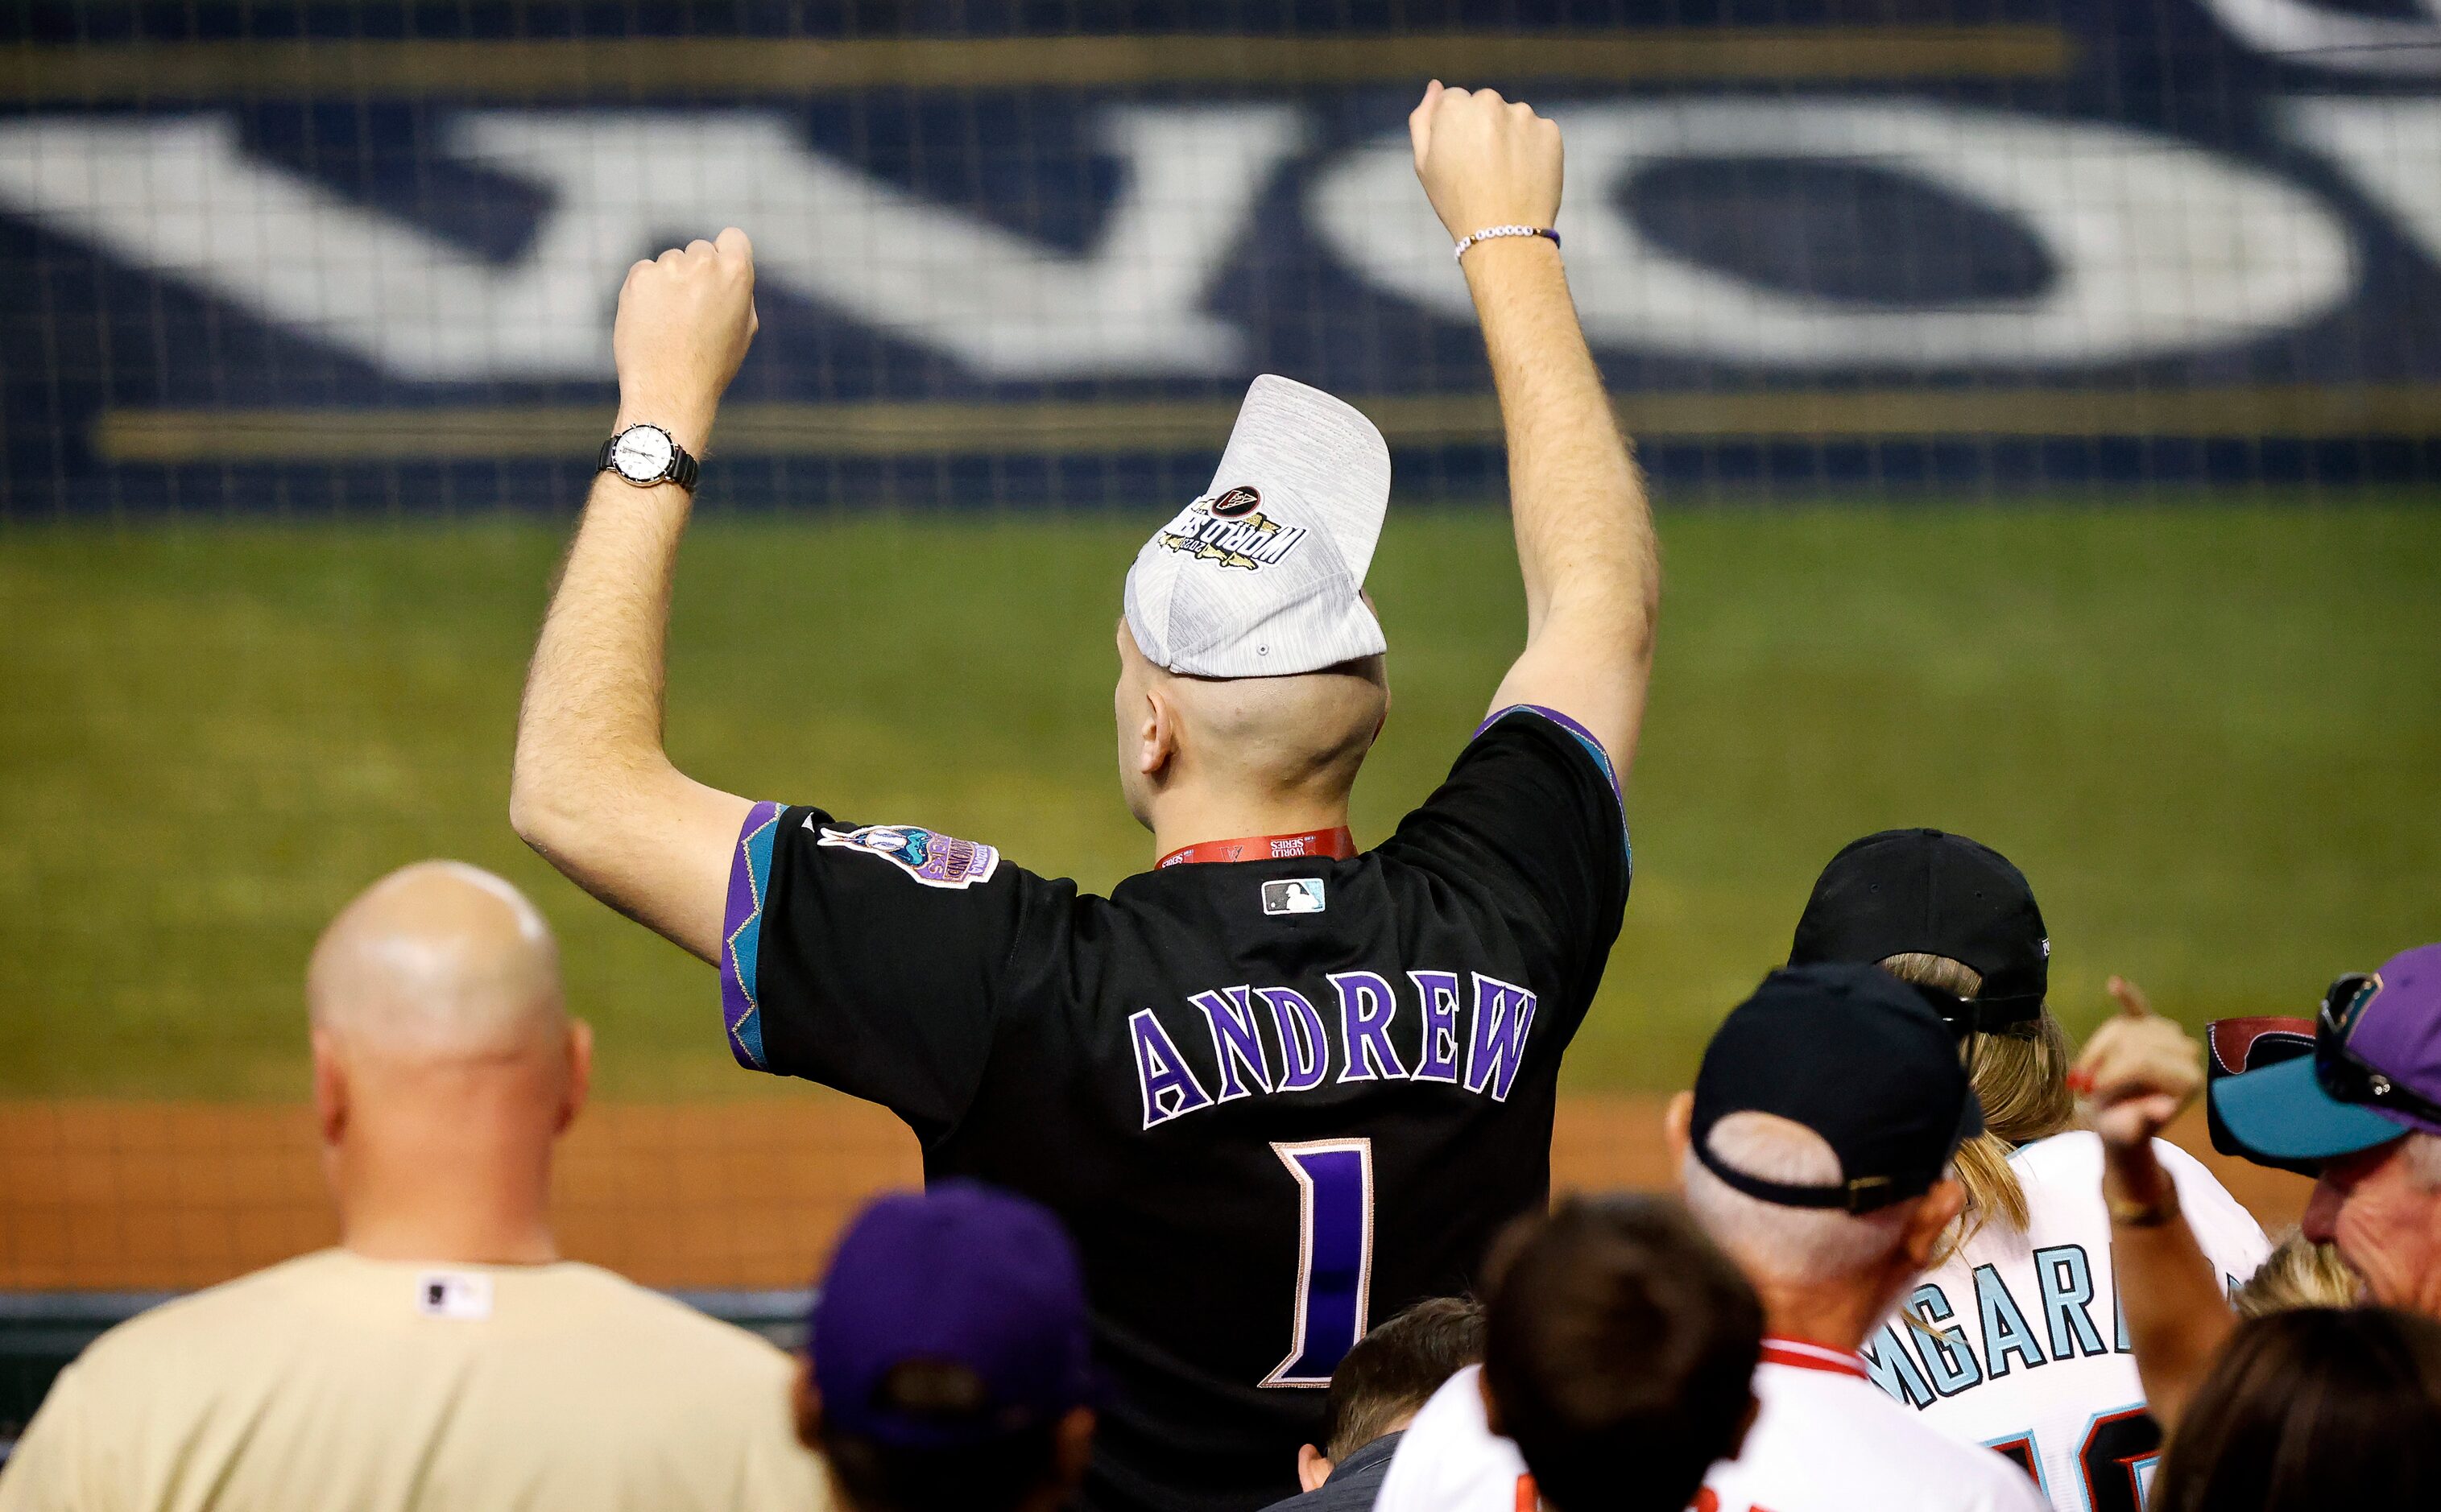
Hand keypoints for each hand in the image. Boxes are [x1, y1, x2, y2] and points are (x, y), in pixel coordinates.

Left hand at [613, 227, 758, 453]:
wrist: (669, 390)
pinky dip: (646, 292)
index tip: (718, 272)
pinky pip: (644, 273)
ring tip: (669, 323)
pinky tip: (650, 321)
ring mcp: (668, 267)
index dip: (726, 254)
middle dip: (695, 272)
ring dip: (669, 283)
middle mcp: (703, 262)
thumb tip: (727, 270)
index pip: (733, 237)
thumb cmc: (712, 365)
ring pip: (669, 262)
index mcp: (736, 272)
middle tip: (691, 311)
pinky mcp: (639, 277)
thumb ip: (738, 292)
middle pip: (698, 251)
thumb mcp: (744, 329)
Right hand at [1408, 81, 1562, 245]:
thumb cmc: (1457, 202)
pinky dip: (1533, 149)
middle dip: (1484, 127)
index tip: (1460, 157)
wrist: (1504, 235)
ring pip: (1514, 118)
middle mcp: (1490, 102)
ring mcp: (1523, 115)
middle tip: (1483, 169)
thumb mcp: (1424, 164)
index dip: (1456, 131)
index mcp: (1455, 106)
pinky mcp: (1550, 130)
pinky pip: (1538, 133)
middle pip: (1485, 105)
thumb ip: (1423, 119)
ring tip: (1505, 175)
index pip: (1454, 102)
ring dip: (1510, 137)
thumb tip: (1435, 86)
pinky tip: (1524, 175)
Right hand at [2071, 976, 2204, 1151]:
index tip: (2086, 1090)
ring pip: (2125, 1028)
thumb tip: (2164, 1109)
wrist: (2124, 1122)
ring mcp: (2171, 1037)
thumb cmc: (2125, 1129)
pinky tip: (2114, 984)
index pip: (2144, 1062)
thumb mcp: (2128, 1132)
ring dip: (2100, 1046)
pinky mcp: (2153, 1027)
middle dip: (2103, 1061)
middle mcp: (2187, 1055)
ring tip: (2087, 1070)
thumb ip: (2143, 1120)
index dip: (2111, 1072)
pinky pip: (2138, 1009)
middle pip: (2133, 1042)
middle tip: (2081, 1084)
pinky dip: (2127, 998)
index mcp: (2189, 1082)